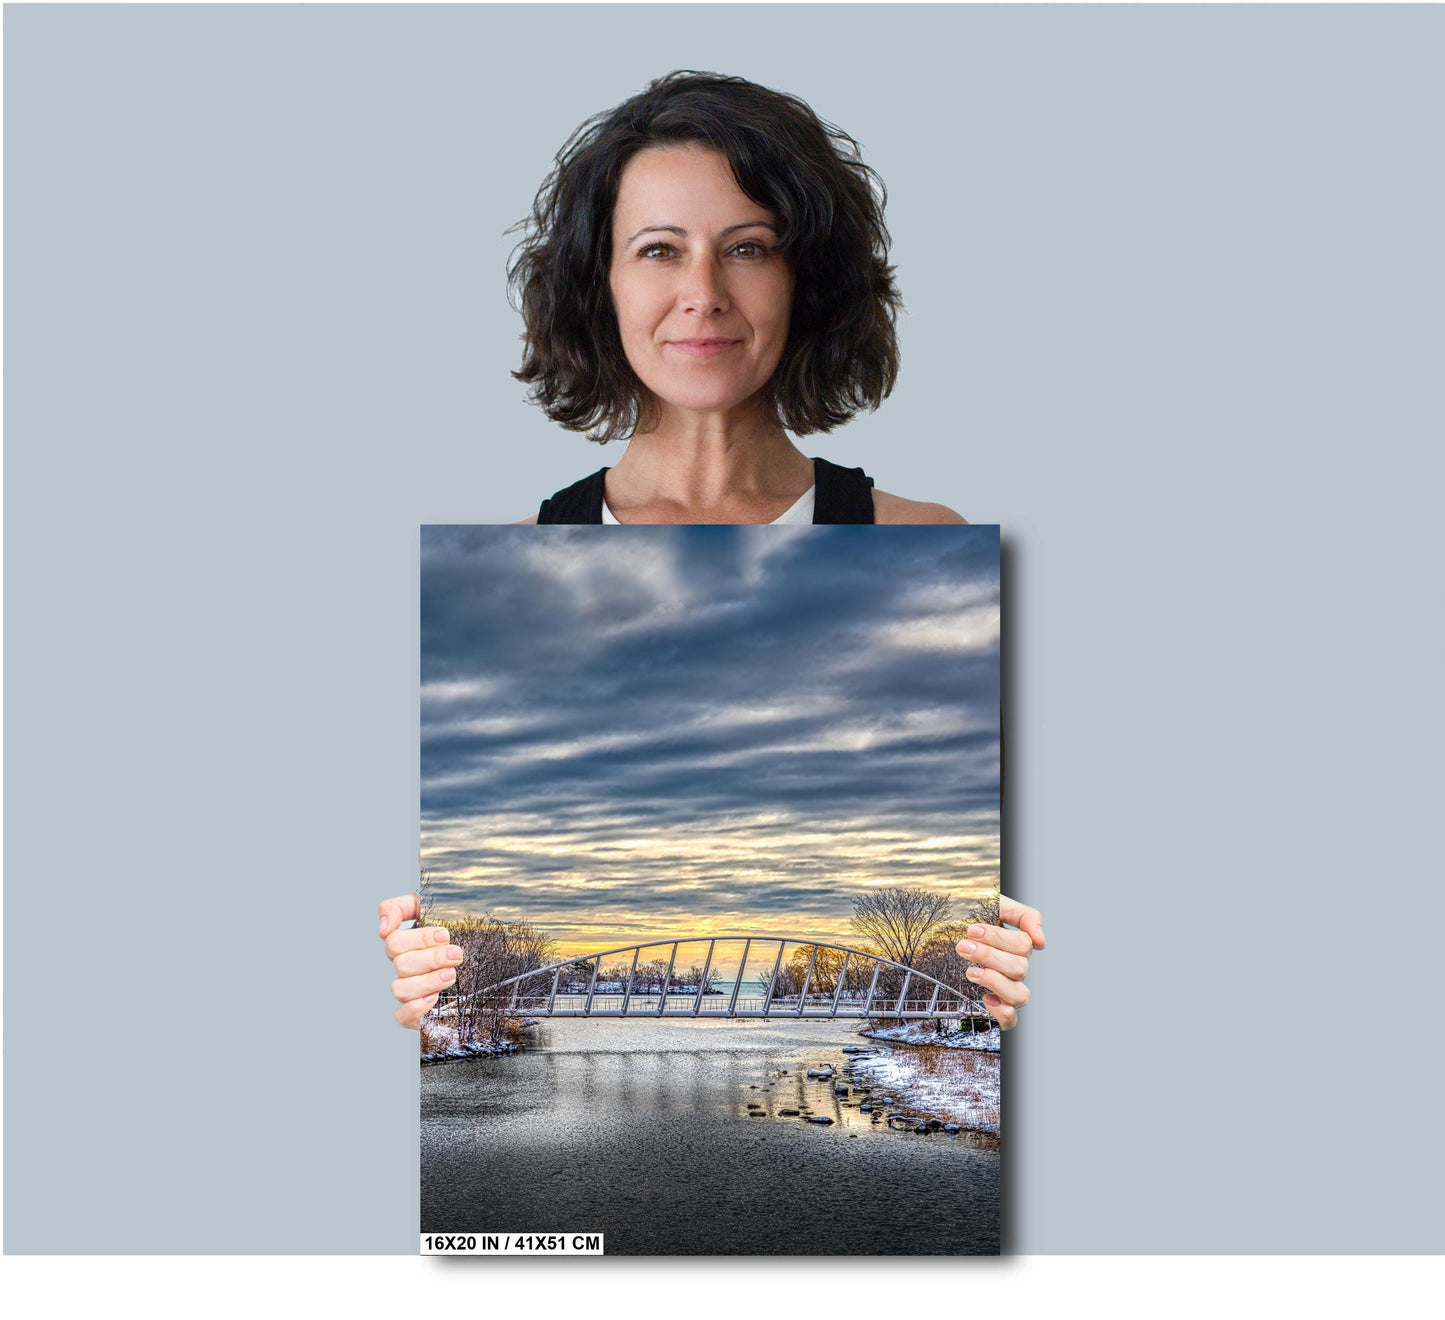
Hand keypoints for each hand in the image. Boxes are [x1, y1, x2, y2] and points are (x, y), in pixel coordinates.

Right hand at [378, 893, 464, 1028]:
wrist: (488, 959)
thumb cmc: (459, 929)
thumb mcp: (433, 907)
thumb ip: (401, 907)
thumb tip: (382, 928)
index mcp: (406, 945)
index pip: (394, 942)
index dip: (419, 939)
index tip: (445, 935)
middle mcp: (405, 968)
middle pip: (401, 965)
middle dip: (432, 958)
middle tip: (457, 955)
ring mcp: (411, 991)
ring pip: (400, 990)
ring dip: (427, 981)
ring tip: (452, 975)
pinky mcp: (419, 1013)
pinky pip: (401, 1016)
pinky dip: (415, 1008)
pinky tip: (434, 998)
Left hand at [955, 893, 1044, 1029]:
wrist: (945, 928)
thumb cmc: (970, 917)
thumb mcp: (996, 905)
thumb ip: (1024, 915)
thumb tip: (1040, 942)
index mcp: (1018, 945)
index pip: (1023, 944)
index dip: (998, 938)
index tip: (971, 930)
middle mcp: (1016, 968)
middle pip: (1019, 968)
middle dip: (988, 956)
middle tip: (962, 946)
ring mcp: (1007, 988)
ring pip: (1020, 995)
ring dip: (994, 982)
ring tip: (970, 971)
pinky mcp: (996, 1006)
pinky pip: (1011, 1019)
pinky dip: (1001, 1012)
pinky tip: (984, 998)